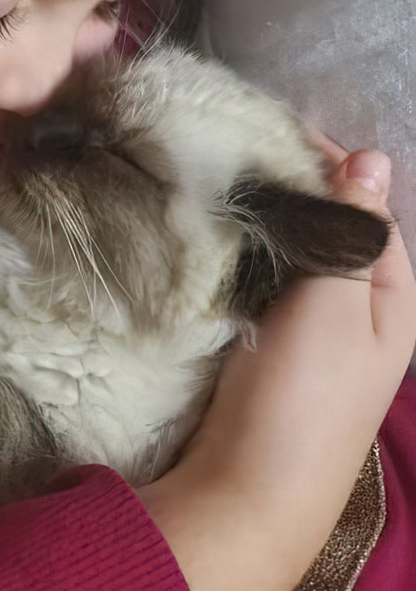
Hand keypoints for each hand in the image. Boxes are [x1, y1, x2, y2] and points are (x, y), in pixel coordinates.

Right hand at [137, 147, 415, 590]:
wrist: (251, 487)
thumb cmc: (303, 391)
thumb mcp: (334, 302)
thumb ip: (352, 230)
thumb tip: (374, 156)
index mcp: (391, 300)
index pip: (369, 212)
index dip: (332, 166)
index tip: (280, 129)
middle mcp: (359, 313)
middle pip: (335, 232)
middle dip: (299, 189)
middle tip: (246, 148)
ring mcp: (314, 333)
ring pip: (301, 256)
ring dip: (274, 220)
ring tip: (231, 181)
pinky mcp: (274, 347)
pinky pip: (272, 283)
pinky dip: (254, 254)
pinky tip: (225, 237)